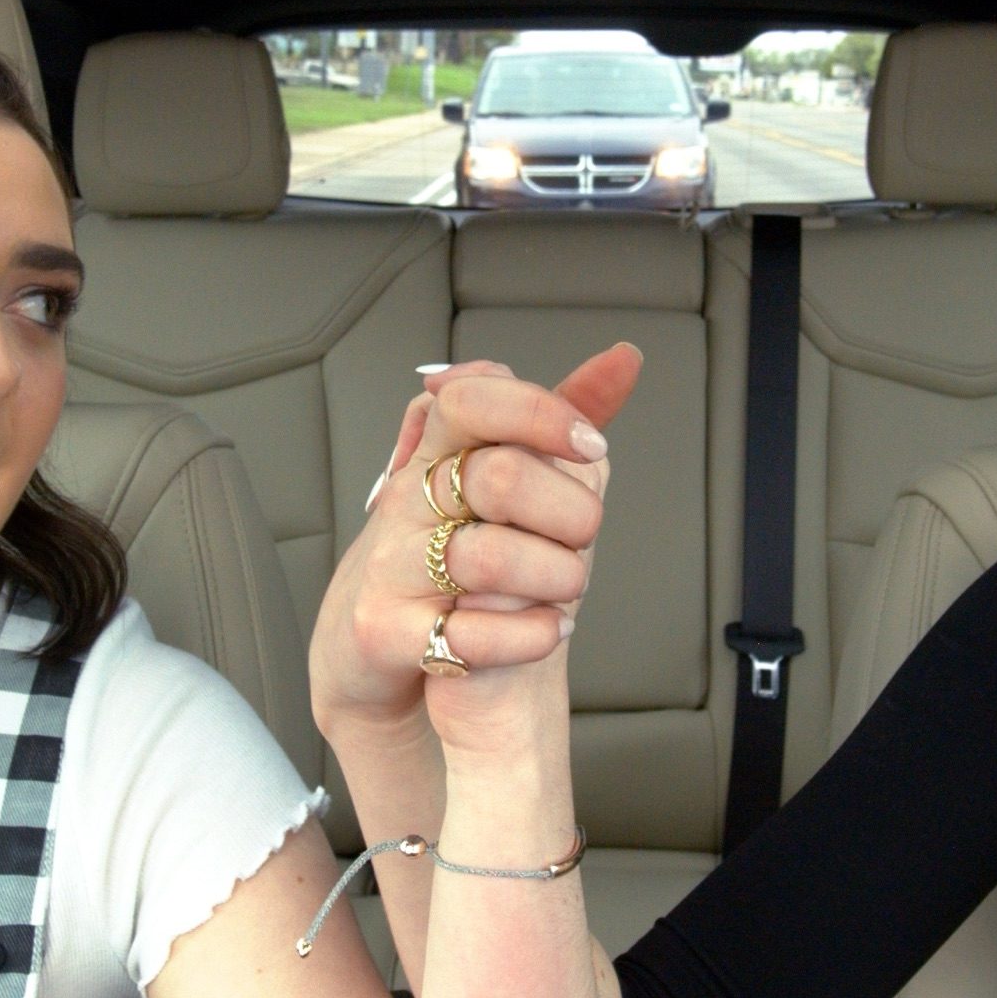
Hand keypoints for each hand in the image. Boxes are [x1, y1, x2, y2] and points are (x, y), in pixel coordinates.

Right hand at [311, 345, 641, 762]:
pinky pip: (468, 636)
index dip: (540, 413)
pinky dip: (529, 636)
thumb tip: (622, 360)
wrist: (374, 637)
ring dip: (558, 576)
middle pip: (499, 477)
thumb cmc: (450, 547)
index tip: (589, 443)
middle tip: (582, 535)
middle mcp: (406, 500)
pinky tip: (548, 629)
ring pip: (489, 557)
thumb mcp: (498, 474)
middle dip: (570, 512)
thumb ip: (553, 418)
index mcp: (435, 451)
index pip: (472, 399)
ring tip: (568, 586)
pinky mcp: (384, 631)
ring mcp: (392, 565)